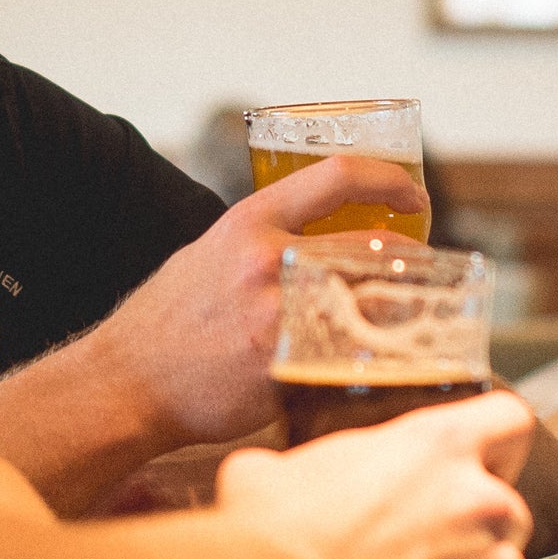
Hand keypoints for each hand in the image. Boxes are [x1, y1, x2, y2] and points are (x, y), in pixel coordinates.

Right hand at [90, 156, 431, 448]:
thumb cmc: (169, 320)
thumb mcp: (210, 253)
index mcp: (250, 221)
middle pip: (372, 243)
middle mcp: (269, 260)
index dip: (390, 178)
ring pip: (375, 299)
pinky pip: (354, 354)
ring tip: (418, 312)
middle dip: (413, 256)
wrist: (129, 382)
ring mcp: (281, 315)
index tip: (414, 194)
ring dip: (406, 306)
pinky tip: (390, 360)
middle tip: (428, 267)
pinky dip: (380, 355)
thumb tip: (315, 236)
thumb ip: (264, 240)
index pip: (338, 176)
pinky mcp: (287, 367)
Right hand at [216, 391, 529, 558]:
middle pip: (504, 510)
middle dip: (470, 533)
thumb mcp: (272, 471)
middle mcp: (481, 501)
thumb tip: (268, 480)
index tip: (476, 466)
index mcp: (438, 446)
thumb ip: (303, 469)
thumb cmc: (272, 531)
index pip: (507, 421)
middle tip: (416, 558)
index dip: (495, 444)